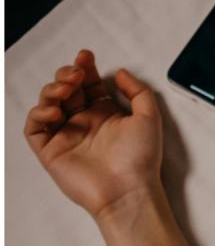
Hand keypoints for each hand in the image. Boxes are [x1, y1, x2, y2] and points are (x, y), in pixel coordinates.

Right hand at [23, 49, 163, 222]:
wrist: (129, 189)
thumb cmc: (141, 157)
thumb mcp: (149, 116)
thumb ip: (137, 91)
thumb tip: (119, 72)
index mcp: (105, 113)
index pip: (89, 83)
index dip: (84, 67)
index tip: (86, 56)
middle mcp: (84, 122)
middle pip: (66, 89)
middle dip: (66, 75)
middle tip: (75, 74)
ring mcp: (66, 136)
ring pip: (48, 104)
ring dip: (52, 90)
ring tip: (65, 89)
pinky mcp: (51, 152)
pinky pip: (35, 128)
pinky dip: (38, 114)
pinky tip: (54, 110)